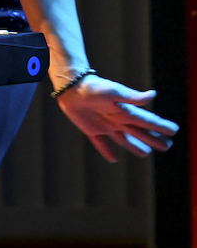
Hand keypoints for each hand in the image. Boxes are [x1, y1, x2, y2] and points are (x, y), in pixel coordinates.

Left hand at [56, 75, 178, 161]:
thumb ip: (133, 97)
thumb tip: (153, 95)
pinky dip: (107, 151)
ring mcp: (105, 126)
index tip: (174, 130)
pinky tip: (113, 159)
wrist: (72, 87)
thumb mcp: (115, 91)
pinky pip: (101, 143)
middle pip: (140, 133)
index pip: (148, 121)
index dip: (161, 126)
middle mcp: (118, 120)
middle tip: (166, 146)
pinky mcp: (91, 129)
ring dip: (135, 147)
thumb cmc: (95, 87)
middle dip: (154, 139)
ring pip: (124, 140)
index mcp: (126, 112)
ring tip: (145, 152)